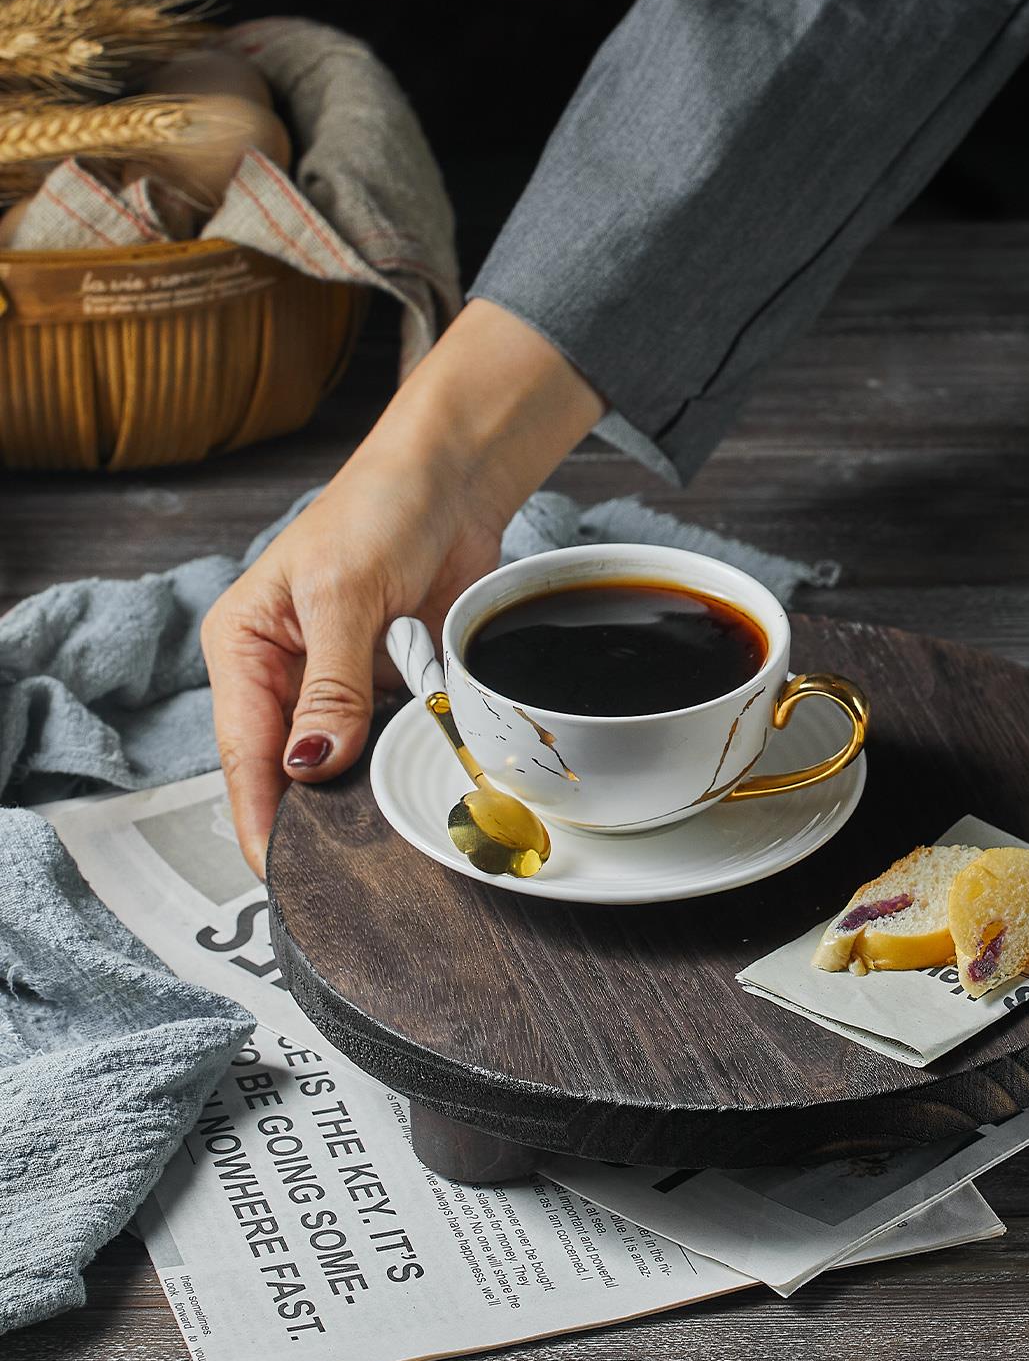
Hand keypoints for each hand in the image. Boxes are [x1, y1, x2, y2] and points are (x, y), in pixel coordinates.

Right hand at [201, 300, 603, 874]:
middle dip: (311, 821)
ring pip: (345, 766)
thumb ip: (331, 685)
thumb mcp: (343, 594)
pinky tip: (416, 798)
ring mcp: (343, 687)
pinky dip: (404, 766)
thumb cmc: (378, 511)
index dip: (261, 815)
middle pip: (290, 770)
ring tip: (381, 851)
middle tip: (340, 877)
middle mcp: (288, 677)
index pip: (245, 751)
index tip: (278, 872)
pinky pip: (393, 743)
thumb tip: (309, 765)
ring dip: (364, 798)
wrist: (452, 482)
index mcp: (246, 649)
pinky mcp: (393, 687)